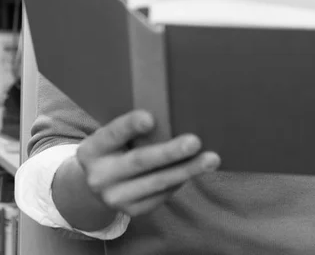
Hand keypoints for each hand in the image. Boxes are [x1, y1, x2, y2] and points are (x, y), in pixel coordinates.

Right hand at [76, 110, 220, 216]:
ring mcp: (115, 198)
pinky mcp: (132, 211)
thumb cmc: (114, 147)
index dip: (130, 125)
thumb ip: (131, 129)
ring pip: (157, 182)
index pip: (113, 134)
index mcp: (92, 149)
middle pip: (139, 162)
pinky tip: (195, 169)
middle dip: (169, 152)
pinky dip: (180, 180)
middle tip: (194, 142)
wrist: (96, 184)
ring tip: (211, 160)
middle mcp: (100, 176)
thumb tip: (170, 116)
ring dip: (187, 170)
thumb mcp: (112, 137)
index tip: (150, 118)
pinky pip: (162, 194)